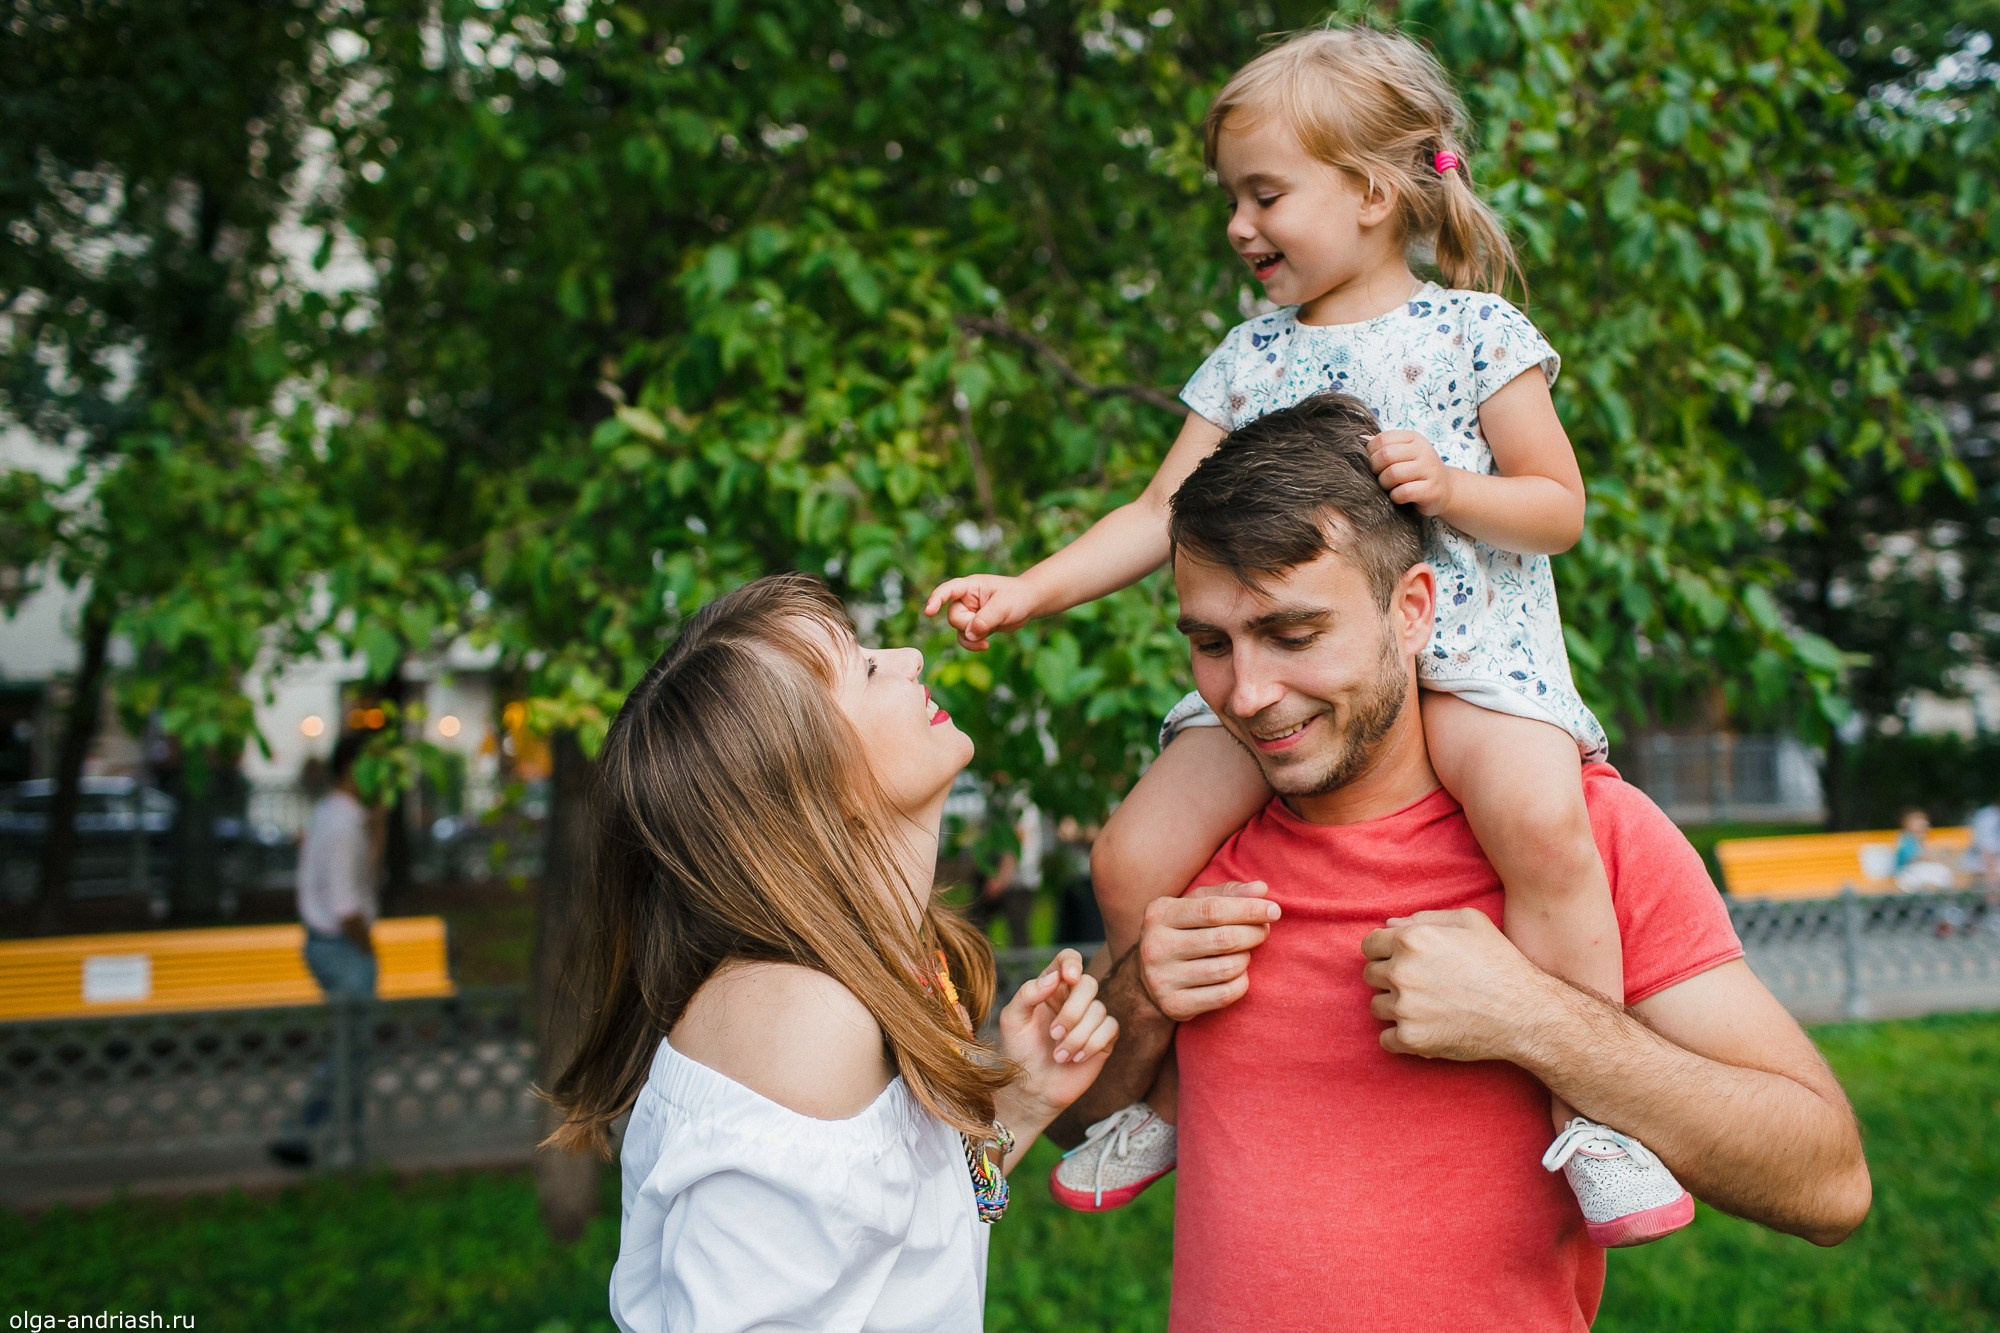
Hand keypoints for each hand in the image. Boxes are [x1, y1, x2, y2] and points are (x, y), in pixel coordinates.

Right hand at [923, 574, 1039, 650]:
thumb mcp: (1003, 606)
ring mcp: (969, 613)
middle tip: (988, 624)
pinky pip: (966, 638)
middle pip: (954, 618)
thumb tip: (970, 635)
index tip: (929, 612)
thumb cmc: (1017, 597)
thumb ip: (985, 619)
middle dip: (969, 626)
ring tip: (988, 638)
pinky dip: (973, 644)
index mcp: (970, 586)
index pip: (948, 590)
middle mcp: (965, 599)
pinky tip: (986, 646)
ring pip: (959, 630)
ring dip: (972, 637)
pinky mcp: (974, 626)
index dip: (936, 600)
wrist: (1028, 603)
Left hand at [997, 948, 1118, 1119]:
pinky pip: (1110, 1028)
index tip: (1068, 978)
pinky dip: (1092, 1044)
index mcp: (1051, 987)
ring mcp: (1090, 1018)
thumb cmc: (1019, 1050)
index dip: (1072, 962)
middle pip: (1088, 984)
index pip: (1068, 960)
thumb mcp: (1013, 1019)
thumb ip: (1028, 993)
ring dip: (1077, 1036)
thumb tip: (1054, 977)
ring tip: (1059, 1055)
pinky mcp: (1104, 1038)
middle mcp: (1073, 999)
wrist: (1032, 1088)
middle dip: (1072, 1011)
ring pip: (1099, 1010)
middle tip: (1053, 1034)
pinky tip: (1075, 1058)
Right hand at [1135, 880, 1278, 1022]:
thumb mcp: (1195, 905)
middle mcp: (1156, 946)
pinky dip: (1240, 983)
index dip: (1249, 909)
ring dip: (1246, 959)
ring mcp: (1162, 978)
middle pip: (1223, 939)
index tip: (1274, 910)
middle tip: (1264, 931)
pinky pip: (1224, 995)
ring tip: (1245, 953)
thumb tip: (1261, 889)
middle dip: (1253, 933)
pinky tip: (1237, 974)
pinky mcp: (1174, 1005)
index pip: (1213, 909)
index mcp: (1160, 914)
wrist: (1147, 978)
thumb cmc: (1182, 932)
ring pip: (1226, 969)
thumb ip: (1228, 894)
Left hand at [1360, 908, 1562, 1061]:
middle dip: (1390, 978)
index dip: (1384, 952)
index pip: (1370, 945)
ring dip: (1395, 1007)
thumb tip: (1390, 925)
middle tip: (1421, 986)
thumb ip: (1426, 918)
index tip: (1401, 961)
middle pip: (1371, 975)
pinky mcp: (1412, 1039)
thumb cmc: (1501, 963)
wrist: (1526, 1013)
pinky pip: (1386, 1039)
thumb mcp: (1471, 922)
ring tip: (1428, 1008)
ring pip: (1377, 1006)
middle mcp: (1403, 971)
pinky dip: (1401, 1037)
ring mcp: (1405, 1007)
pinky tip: (1425, 1029)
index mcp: (1412, 940)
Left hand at [1367, 430, 1456, 516]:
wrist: (1445, 489)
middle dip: (1376, 469)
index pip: (1382, 439)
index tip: (1373, 463)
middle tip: (1379, 476)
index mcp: (1413, 438)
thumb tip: (1359, 438)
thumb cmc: (1416, 470)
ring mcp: (1429, 469)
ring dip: (1385, 483)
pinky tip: (1398, 496)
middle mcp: (1423, 450)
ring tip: (1389, 487)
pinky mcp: (1431, 490)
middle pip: (1386, 455)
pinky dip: (1395, 496)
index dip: (1371, 453)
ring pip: (1393, 473)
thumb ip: (1383, 446)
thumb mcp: (1403, 453)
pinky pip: (1403, 492)